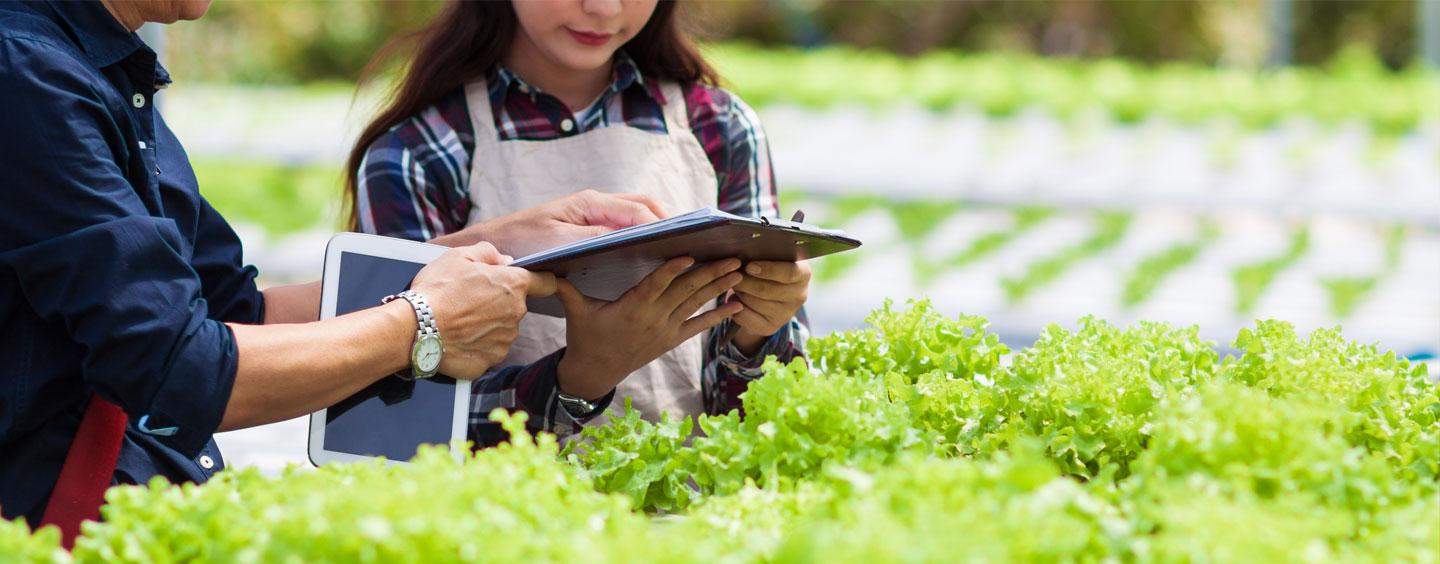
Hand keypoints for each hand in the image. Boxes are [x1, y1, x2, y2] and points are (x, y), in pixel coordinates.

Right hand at [408, 242, 555, 378]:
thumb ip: (487, 253)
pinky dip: (478, 344)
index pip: (546, 283)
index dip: (540, 280)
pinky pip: (490, 349)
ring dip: (489, 324)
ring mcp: (505, 339)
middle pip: (518, 306)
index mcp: (513, 285)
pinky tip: (459, 338)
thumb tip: (504, 260)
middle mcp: (516, 314)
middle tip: (471, 300)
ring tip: (460, 320)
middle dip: (500, 302)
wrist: (414, 329)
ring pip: (503, 329)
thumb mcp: (458, 256)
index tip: (532, 281)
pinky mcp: (491, 359)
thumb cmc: (436, 290)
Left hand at [441, 190, 668, 256]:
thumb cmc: (521, 245)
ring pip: (638, 214)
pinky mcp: (590, 227)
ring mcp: (594, 214)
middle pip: (645, 205)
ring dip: (660, 226)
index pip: (638, 210)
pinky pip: (626, 226)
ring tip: (682, 247)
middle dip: (670, 221)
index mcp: (590, 203)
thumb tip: (626, 236)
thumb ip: (591, 239)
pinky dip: (645, 235)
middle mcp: (595, 204)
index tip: (682, 243)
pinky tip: (654, 255)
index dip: (663, 226)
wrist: (493, 247)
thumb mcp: (555, 244)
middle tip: (693, 242)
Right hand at [554, 257, 744, 399]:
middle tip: (733, 257)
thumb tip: (543, 267)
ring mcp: (665, 330)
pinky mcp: (671, 340)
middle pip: (685, 292)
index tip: (690, 254)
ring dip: (719, 288)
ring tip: (740, 272)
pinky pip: (699, 326)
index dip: (672, 269)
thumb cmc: (585, 336)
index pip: (655, 284)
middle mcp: (652, 319)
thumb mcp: (575, 312)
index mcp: (631, 308)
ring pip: (696, 305)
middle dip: (710, 274)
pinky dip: (719, 315)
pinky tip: (738, 304)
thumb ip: (565, 289)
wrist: (596, 372)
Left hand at [728, 261, 811, 354]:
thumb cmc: (767, 266)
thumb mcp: (770, 257)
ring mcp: (786, 314)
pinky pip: (746, 317)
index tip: (749, 266)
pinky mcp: (771, 327)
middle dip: (745, 281)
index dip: (767, 270)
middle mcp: (799, 296)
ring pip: (754, 302)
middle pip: (767, 290)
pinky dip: (735, 307)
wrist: (767, 292)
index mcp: (803, 274)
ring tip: (734, 284)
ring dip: (739, 292)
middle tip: (732, 274)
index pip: (789, 273)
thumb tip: (743, 256)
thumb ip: (762, 254)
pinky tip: (734, 299)